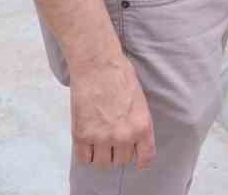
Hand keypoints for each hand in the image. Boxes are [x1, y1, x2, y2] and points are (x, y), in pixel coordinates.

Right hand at [70, 53, 155, 170]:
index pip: (146, 158)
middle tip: (113, 140)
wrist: (98, 65)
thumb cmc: (121, 76)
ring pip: (103, 164)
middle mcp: (124, 136)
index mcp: (142, 126)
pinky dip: (86, 154)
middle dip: (119, 152)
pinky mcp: (82, 135)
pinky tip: (87, 143)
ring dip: (102, 155)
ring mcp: (101, 137)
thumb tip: (134, 139)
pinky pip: (84, 159)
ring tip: (100, 142)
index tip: (137, 160)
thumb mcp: (140, 101)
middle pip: (122, 161)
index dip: (141, 161)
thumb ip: (138, 123)